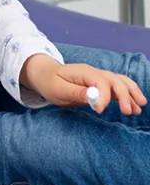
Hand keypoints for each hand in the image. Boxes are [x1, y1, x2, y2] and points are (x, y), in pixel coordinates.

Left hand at [21, 54, 147, 114]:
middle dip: (124, 95)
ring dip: (131, 94)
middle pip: (115, 80)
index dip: (103, 96)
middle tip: (128, 112)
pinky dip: (128, 95)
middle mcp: (94, 73)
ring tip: (139, 108)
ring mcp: (98, 78)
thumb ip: (76, 92)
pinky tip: (135, 106)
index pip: (100, 81)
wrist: (45, 74)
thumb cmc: (50, 82)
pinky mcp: (101, 85)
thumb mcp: (57, 89)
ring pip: (120, 82)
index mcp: (83, 72)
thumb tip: (93, 96)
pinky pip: (118, 87)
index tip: (99, 110)